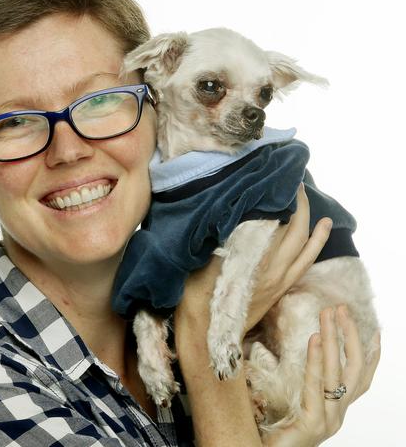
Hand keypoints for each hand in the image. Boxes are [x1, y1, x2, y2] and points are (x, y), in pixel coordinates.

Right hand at [176, 184, 331, 332]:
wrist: (206, 336)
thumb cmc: (197, 299)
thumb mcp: (202, 266)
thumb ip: (220, 243)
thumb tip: (231, 217)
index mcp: (255, 261)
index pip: (277, 224)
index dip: (282, 201)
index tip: (282, 182)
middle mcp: (273, 271)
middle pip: (297, 233)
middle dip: (301, 208)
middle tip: (296, 187)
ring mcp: (279, 282)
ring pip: (306, 252)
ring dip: (317, 232)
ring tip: (323, 216)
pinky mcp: (278, 292)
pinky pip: (303, 267)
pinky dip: (313, 251)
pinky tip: (315, 242)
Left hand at [263, 306, 380, 446]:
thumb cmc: (271, 429)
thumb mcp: (291, 399)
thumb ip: (300, 380)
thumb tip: (300, 347)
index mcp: (334, 408)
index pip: (361, 378)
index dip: (370, 354)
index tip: (374, 328)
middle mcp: (337, 414)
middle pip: (354, 369)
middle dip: (350, 336)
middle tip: (341, 308)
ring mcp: (328, 419)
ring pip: (337, 373)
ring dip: (333, 338)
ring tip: (328, 314)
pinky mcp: (312, 423)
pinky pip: (316, 385)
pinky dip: (315, 360)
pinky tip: (314, 339)